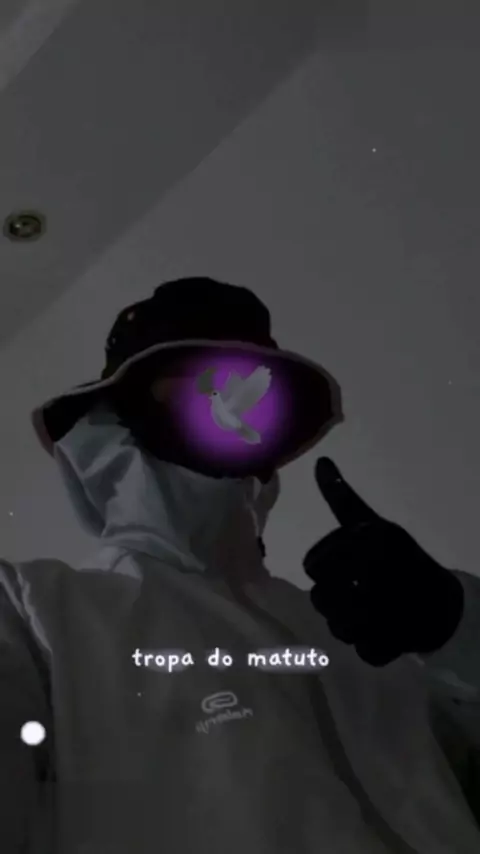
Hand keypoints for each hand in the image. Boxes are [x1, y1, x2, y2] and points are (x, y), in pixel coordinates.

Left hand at [303, 458, 463, 665]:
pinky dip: (371, 646)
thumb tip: (319, 462)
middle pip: (320, 599)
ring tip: (369, 612)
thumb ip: (341, 497)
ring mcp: (384, 611)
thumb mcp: (371, 523)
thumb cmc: (399, 557)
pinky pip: (362, 651)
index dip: (324, 570)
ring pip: (336, 627)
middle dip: (334, 599)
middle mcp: (373, 573)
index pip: (312, 566)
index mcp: (367, 542)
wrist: (442, 601)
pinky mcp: (394, 643)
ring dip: (348, 624)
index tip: (344, 569)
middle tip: (357, 592)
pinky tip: (384, 631)